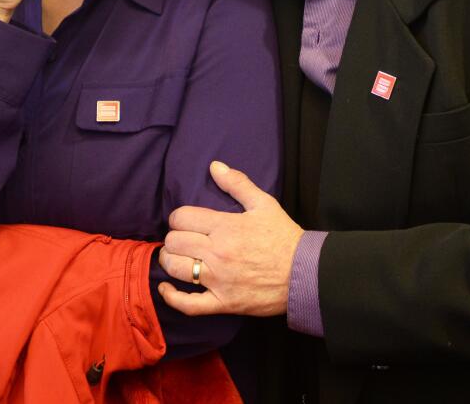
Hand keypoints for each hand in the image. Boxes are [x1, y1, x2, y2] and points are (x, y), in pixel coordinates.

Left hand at [158, 161, 302, 316]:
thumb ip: (237, 183)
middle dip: (173, 238)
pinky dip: (171, 297)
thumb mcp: (264, 203)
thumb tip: (214, 166)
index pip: (181, 218)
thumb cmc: (284, 237)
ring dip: (169, 261)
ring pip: (175, 268)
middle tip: (183, 239)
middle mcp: (217, 252)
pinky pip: (188, 304)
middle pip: (174, 242)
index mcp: (225, 226)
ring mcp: (218, 280)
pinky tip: (165, 288)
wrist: (305, 273)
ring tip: (176, 257)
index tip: (186, 222)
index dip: (178, 218)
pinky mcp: (223, 302)